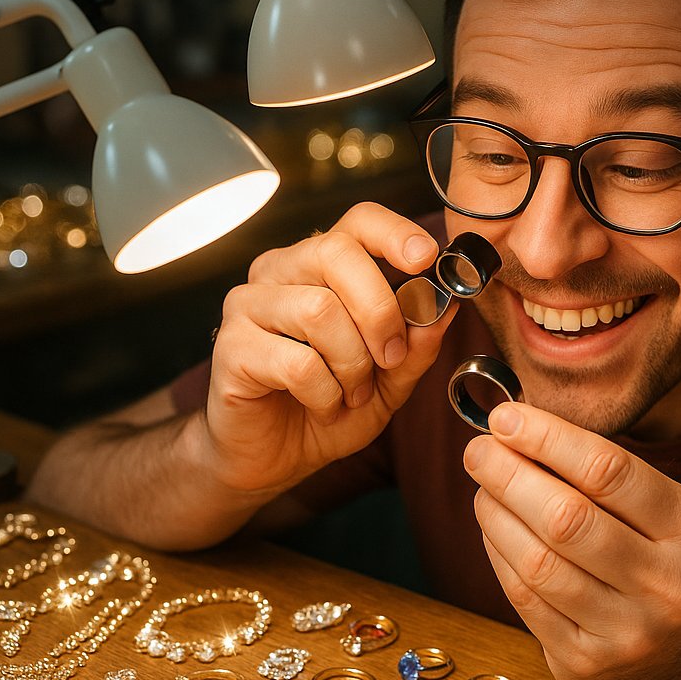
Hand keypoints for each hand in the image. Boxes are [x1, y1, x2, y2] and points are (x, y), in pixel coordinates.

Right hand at [202, 203, 455, 494]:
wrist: (274, 458)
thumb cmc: (329, 408)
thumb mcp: (389, 382)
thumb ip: (416, 345)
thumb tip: (447, 307)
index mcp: (321, 266)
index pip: (357, 221)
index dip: (395, 233)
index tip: (426, 258)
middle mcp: (280, 272)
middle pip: (336, 252)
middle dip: (379, 310)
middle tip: (390, 357)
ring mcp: (249, 305)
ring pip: (319, 309)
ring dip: (352, 364)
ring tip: (351, 394)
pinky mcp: (232, 347)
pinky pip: (297, 362)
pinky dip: (325, 394)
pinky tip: (323, 407)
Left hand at [463, 401, 680, 679]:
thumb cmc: (659, 557)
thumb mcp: (660, 510)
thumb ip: (599, 473)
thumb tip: (514, 428)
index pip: (608, 470)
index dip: (547, 438)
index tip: (504, 418)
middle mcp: (667, 585)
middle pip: (567, 519)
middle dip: (509, 476)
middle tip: (477, 451)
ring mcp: (628, 632)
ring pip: (538, 563)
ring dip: (496, 516)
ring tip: (482, 488)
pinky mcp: (586, 664)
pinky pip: (524, 600)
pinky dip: (498, 555)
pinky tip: (492, 529)